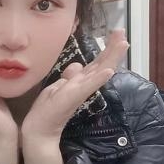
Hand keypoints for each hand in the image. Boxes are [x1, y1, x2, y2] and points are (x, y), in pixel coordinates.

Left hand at [21, 29, 129, 143]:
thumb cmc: (48, 111)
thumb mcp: (58, 88)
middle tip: (123, 33)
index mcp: (79, 83)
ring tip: (123, 44)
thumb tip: (78, 66)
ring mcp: (79, 92)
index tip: (117, 35)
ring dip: (111, 58)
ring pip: (98, 72)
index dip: (107, 50)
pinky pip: (87, 87)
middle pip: (101, 64)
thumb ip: (69, 77)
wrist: (40, 131)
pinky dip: (98, 79)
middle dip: (113, 49)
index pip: (96, 64)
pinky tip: (109, 71)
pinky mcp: (73, 98)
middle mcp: (82, 86)